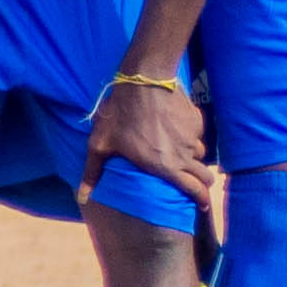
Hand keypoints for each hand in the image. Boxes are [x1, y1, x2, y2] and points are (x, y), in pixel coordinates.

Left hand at [83, 72, 221, 220]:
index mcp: (165, 166)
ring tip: (180, 154)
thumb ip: (93, 173)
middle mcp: (184, 155)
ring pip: (201, 155)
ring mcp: (193, 137)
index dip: (202, 201)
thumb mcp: (100, 144)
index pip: (195, 190)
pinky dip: (190, 136)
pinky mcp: (196, 120)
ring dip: (193, 158)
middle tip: (196, 183)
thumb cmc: (119, 114)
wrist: (142, 80)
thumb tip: (82, 199)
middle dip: (203, 183)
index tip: (202, 206)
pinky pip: (197, 134)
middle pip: (205, 177)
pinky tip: (176, 130)